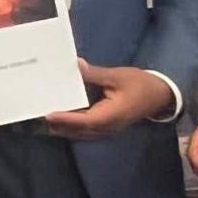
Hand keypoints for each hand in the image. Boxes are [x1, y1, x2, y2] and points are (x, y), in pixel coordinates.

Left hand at [44, 60, 172, 138]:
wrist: (160, 95)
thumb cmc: (140, 85)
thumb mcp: (117, 76)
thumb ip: (95, 74)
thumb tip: (75, 65)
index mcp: (111, 115)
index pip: (85, 120)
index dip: (66, 118)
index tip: (48, 114)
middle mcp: (108, 127)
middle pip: (79, 130)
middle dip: (59, 125)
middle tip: (37, 116)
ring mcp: (107, 129)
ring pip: (82, 133)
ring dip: (64, 127)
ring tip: (43, 119)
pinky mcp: (107, 126)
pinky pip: (86, 130)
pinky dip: (73, 125)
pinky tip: (61, 118)